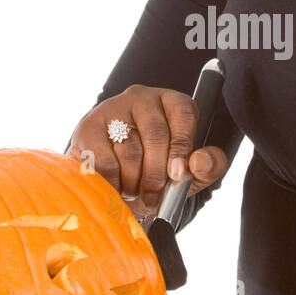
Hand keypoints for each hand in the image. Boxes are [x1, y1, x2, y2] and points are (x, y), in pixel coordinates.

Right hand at [64, 84, 228, 219]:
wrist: (114, 180)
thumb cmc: (157, 172)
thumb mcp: (188, 172)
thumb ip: (207, 167)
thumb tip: (200, 161)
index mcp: (173, 103)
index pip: (183, 114)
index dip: (182, 146)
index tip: (178, 175)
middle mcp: (143, 98)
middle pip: (155, 134)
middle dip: (157, 174)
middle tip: (154, 196)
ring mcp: (113, 108)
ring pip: (129, 149)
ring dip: (134, 180)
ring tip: (134, 191)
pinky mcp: (88, 127)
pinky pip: (103, 159)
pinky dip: (112, 181)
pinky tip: (116, 187)